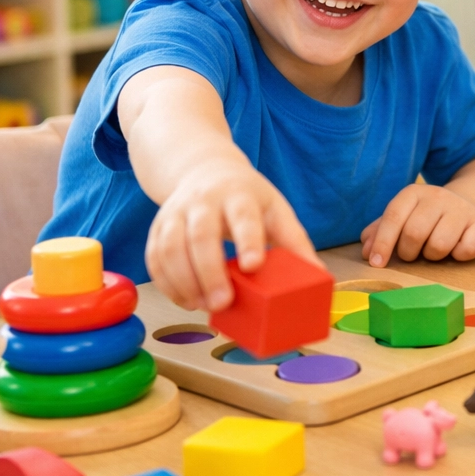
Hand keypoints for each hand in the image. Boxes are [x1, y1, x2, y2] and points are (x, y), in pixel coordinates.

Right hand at [145, 161, 320, 311]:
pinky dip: (166, 283)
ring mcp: (177, 212)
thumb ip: (294, 242)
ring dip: (184, 282)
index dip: (248, 240)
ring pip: (170, 247)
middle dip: (210, 272)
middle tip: (222, 302)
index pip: (243, 216)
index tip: (253, 266)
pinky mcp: (158, 227)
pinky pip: (154, 257)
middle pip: (201, 234)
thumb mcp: (276, 209)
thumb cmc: (248, 197)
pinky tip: (185, 300)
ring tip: (203, 306)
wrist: (205, 169)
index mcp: (239, 194)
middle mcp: (204, 200)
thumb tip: (320, 277)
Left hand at [360, 184, 474, 266]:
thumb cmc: (426, 218)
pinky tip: (457, 247)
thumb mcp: (402, 218)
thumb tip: (366, 250)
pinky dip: (458, 255)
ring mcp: (461, 208)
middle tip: (413, 254)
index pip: (394, 216)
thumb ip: (380, 232)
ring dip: (433, 256)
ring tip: (435, 249)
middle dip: (409, 252)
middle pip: (414, 233)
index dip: (383, 242)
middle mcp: (437, 196)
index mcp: (413, 193)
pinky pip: (465, 250)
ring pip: (439, 245)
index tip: (376, 263)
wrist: (467, 206)